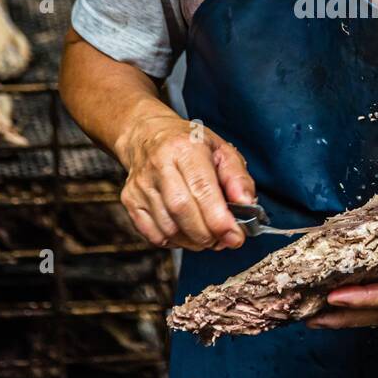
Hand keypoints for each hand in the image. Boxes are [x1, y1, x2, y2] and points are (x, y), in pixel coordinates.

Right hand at [117, 115, 253, 250]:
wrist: (147, 135)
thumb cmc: (189, 145)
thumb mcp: (221, 150)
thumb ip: (238, 178)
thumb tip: (247, 206)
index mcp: (185, 148)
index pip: (202, 189)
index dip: (219, 219)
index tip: (235, 237)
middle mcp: (159, 165)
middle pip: (183, 211)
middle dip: (208, 234)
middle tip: (224, 240)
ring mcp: (141, 184)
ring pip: (168, 228)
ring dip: (193, 241)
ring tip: (207, 235)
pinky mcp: (130, 200)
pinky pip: (153, 235)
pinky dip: (175, 242)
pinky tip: (185, 231)